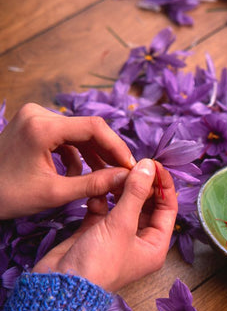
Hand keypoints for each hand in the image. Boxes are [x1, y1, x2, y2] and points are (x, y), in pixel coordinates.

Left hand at [0, 103, 135, 219]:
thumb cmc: (8, 196)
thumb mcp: (55, 193)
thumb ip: (94, 184)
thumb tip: (126, 178)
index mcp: (42, 127)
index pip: (94, 127)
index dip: (117, 147)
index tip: (131, 166)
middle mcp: (39, 114)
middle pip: (88, 129)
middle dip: (107, 152)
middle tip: (123, 173)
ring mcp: (35, 117)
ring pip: (79, 133)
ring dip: (93, 155)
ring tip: (103, 177)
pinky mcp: (34, 125)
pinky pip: (66, 137)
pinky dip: (76, 154)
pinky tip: (77, 174)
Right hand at [33, 159, 177, 291]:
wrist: (60, 287)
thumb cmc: (98, 263)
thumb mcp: (122, 225)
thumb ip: (136, 193)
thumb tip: (149, 166)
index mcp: (155, 245)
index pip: (168, 208)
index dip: (163, 185)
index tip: (154, 164)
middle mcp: (139, 241)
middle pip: (147, 205)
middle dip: (140, 185)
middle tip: (131, 166)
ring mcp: (117, 236)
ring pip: (124, 205)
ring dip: (120, 189)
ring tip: (114, 174)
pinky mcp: (96, 232)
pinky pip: (104, 210)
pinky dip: (101, 200)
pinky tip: (96, 192)